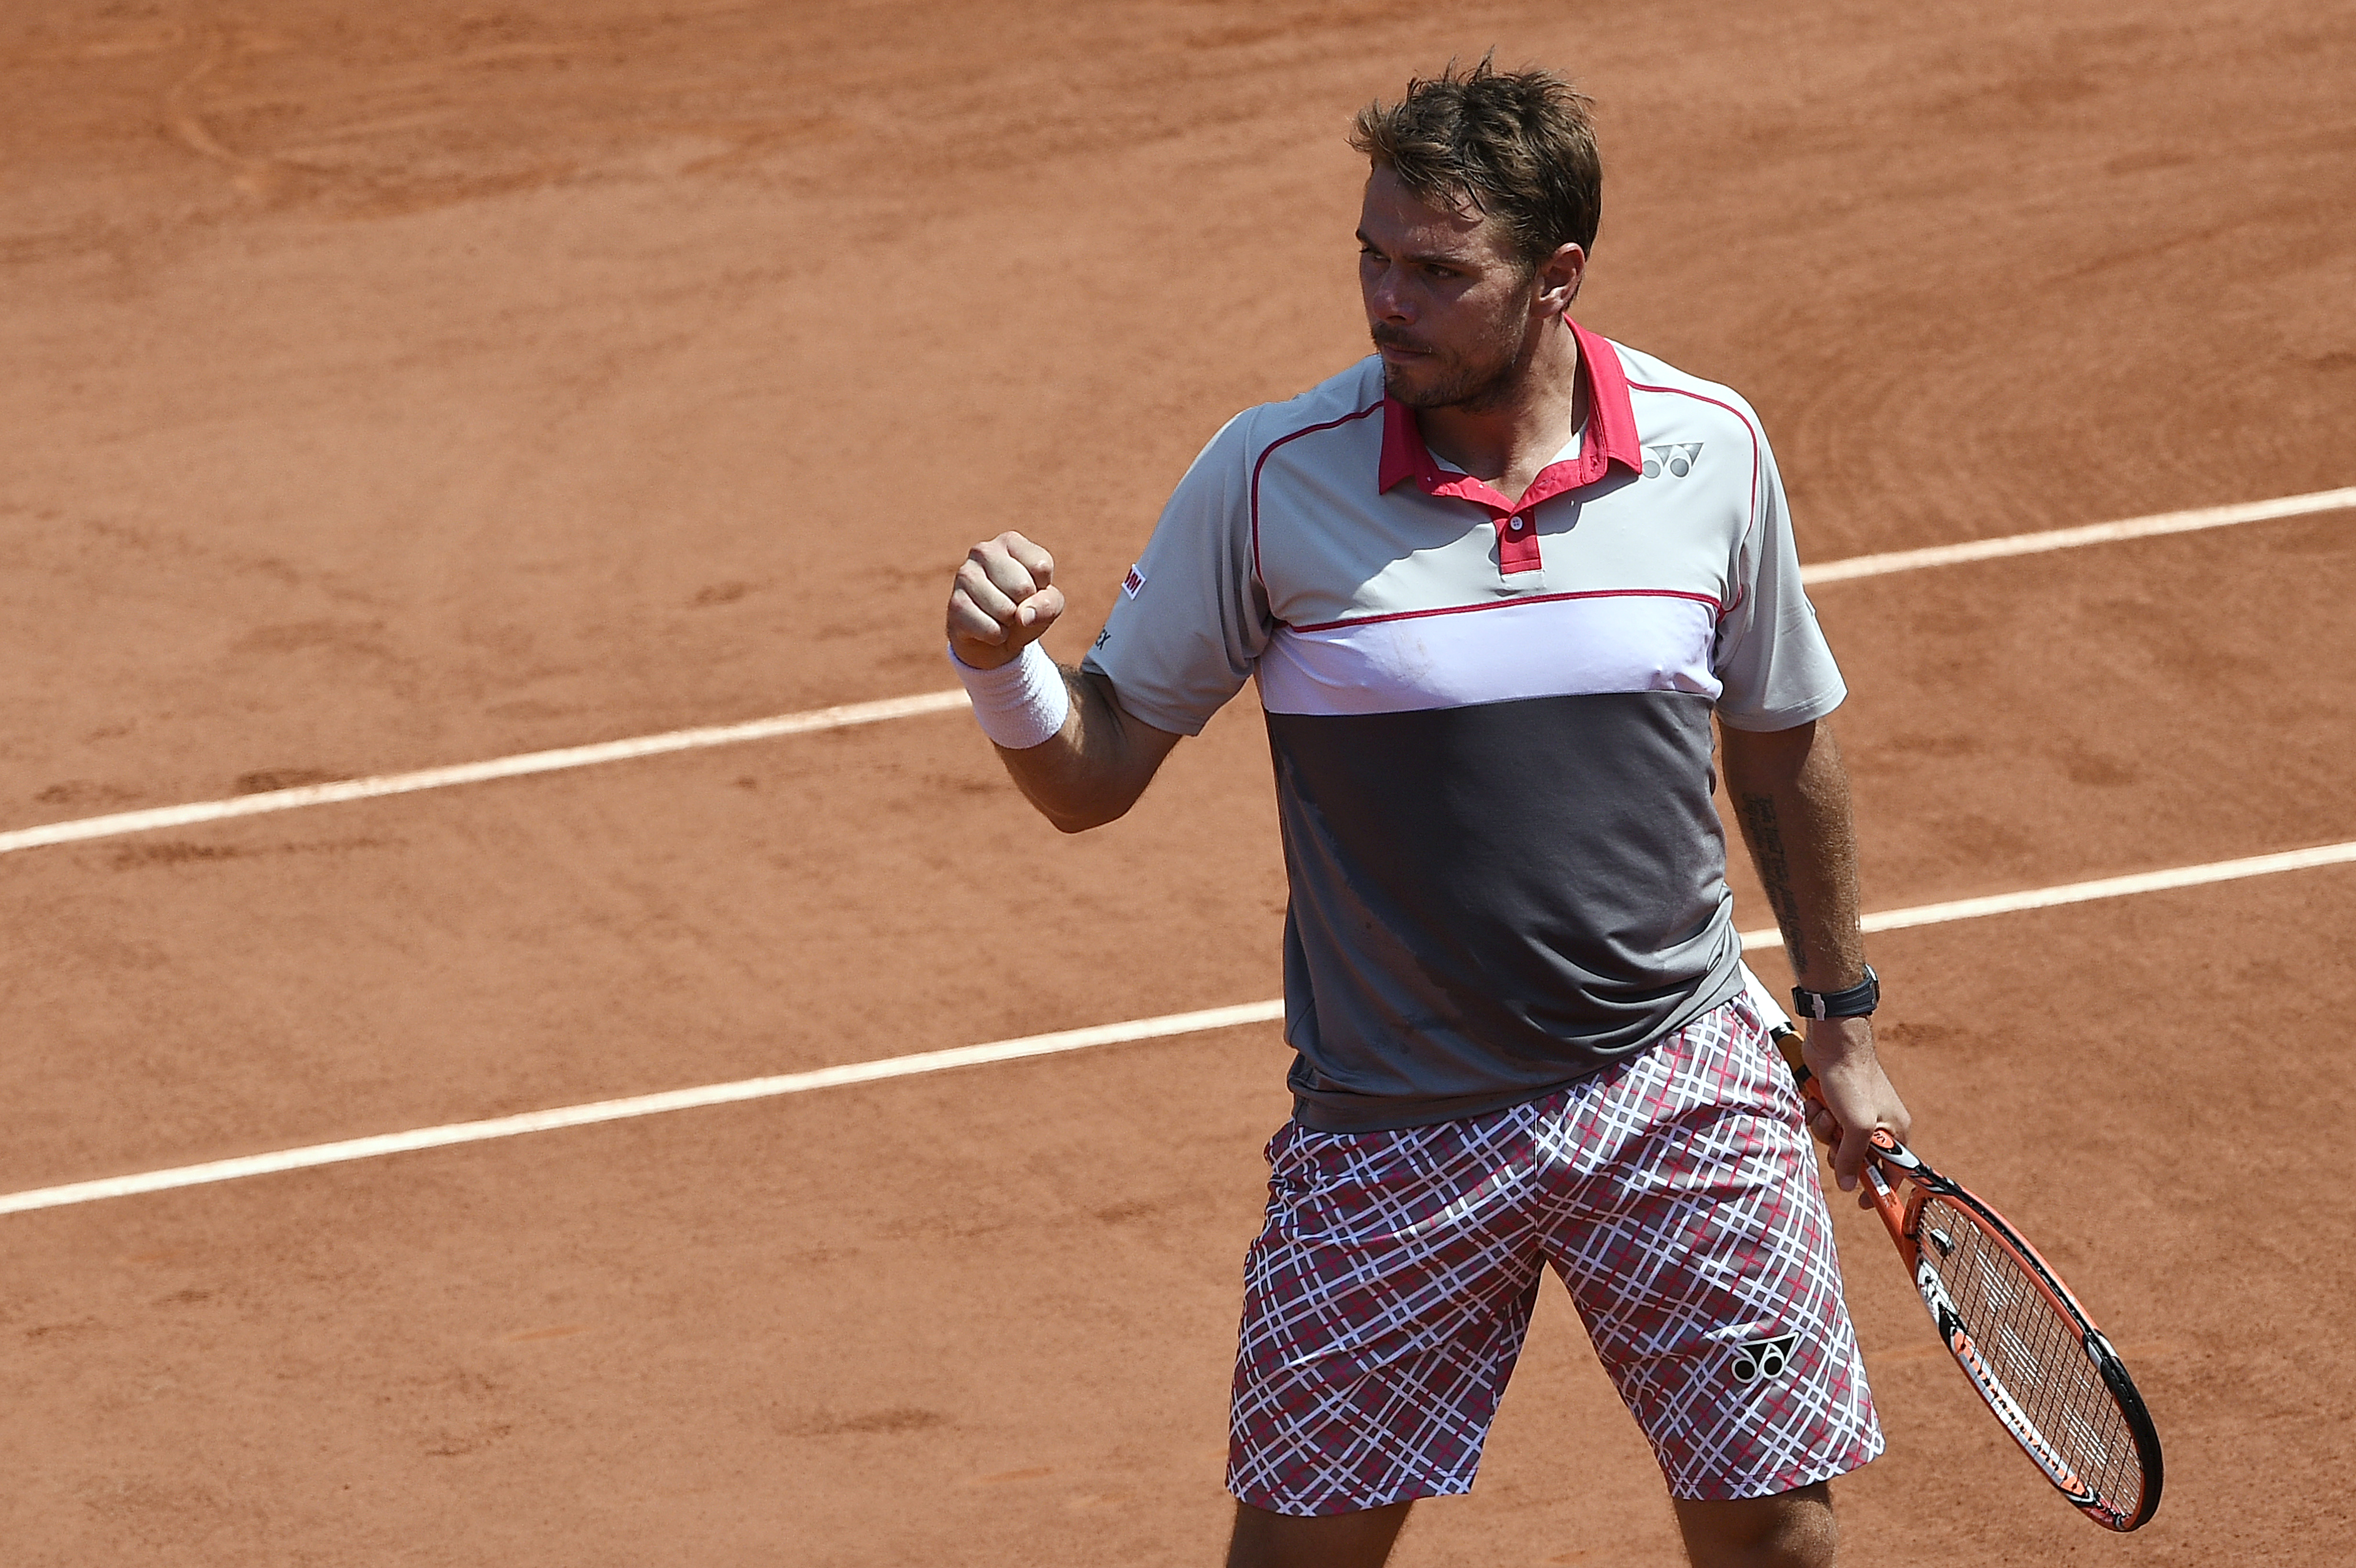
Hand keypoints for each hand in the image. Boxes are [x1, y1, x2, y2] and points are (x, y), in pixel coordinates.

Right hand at [948, 532, 1064, 669]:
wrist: (994, 637)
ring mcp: (965, 575)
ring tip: (1001, 616)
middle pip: (1022, 587)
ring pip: (1004, 609)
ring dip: (1009, 622)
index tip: (1031, 589)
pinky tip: (988, 627)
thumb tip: (1023, 616)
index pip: (1041, 567)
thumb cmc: (1025, 608)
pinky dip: (997, 636)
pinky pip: (990, 628)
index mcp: (1010, 542)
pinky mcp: (955, 603)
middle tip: (1014, 604)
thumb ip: (1048, 604)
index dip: (1043, 587)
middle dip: (1025, 605)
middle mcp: (983, 551)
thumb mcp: (1049, 604)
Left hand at [1799, 1016, 1910, 1200]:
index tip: (1862, 1202)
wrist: (1833, 1043)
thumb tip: (1849, 1185)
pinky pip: (1824, 1123)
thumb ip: (1853, 1157)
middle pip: (1857, 1158)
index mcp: (1895, 1131)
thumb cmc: (1853, 1080)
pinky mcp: (1836, 1103)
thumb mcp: (1857, 1125)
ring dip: (1825, 1130)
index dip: (1879, 1188)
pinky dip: (1817, 1115)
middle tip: (1835, 1141)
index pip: (1894, 1171)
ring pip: (1835, 1141)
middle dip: (1840, 1152)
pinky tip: (1817, 1101)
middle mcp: (1878, 1124)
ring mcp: (1856, 1113)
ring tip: (1826, 1112)